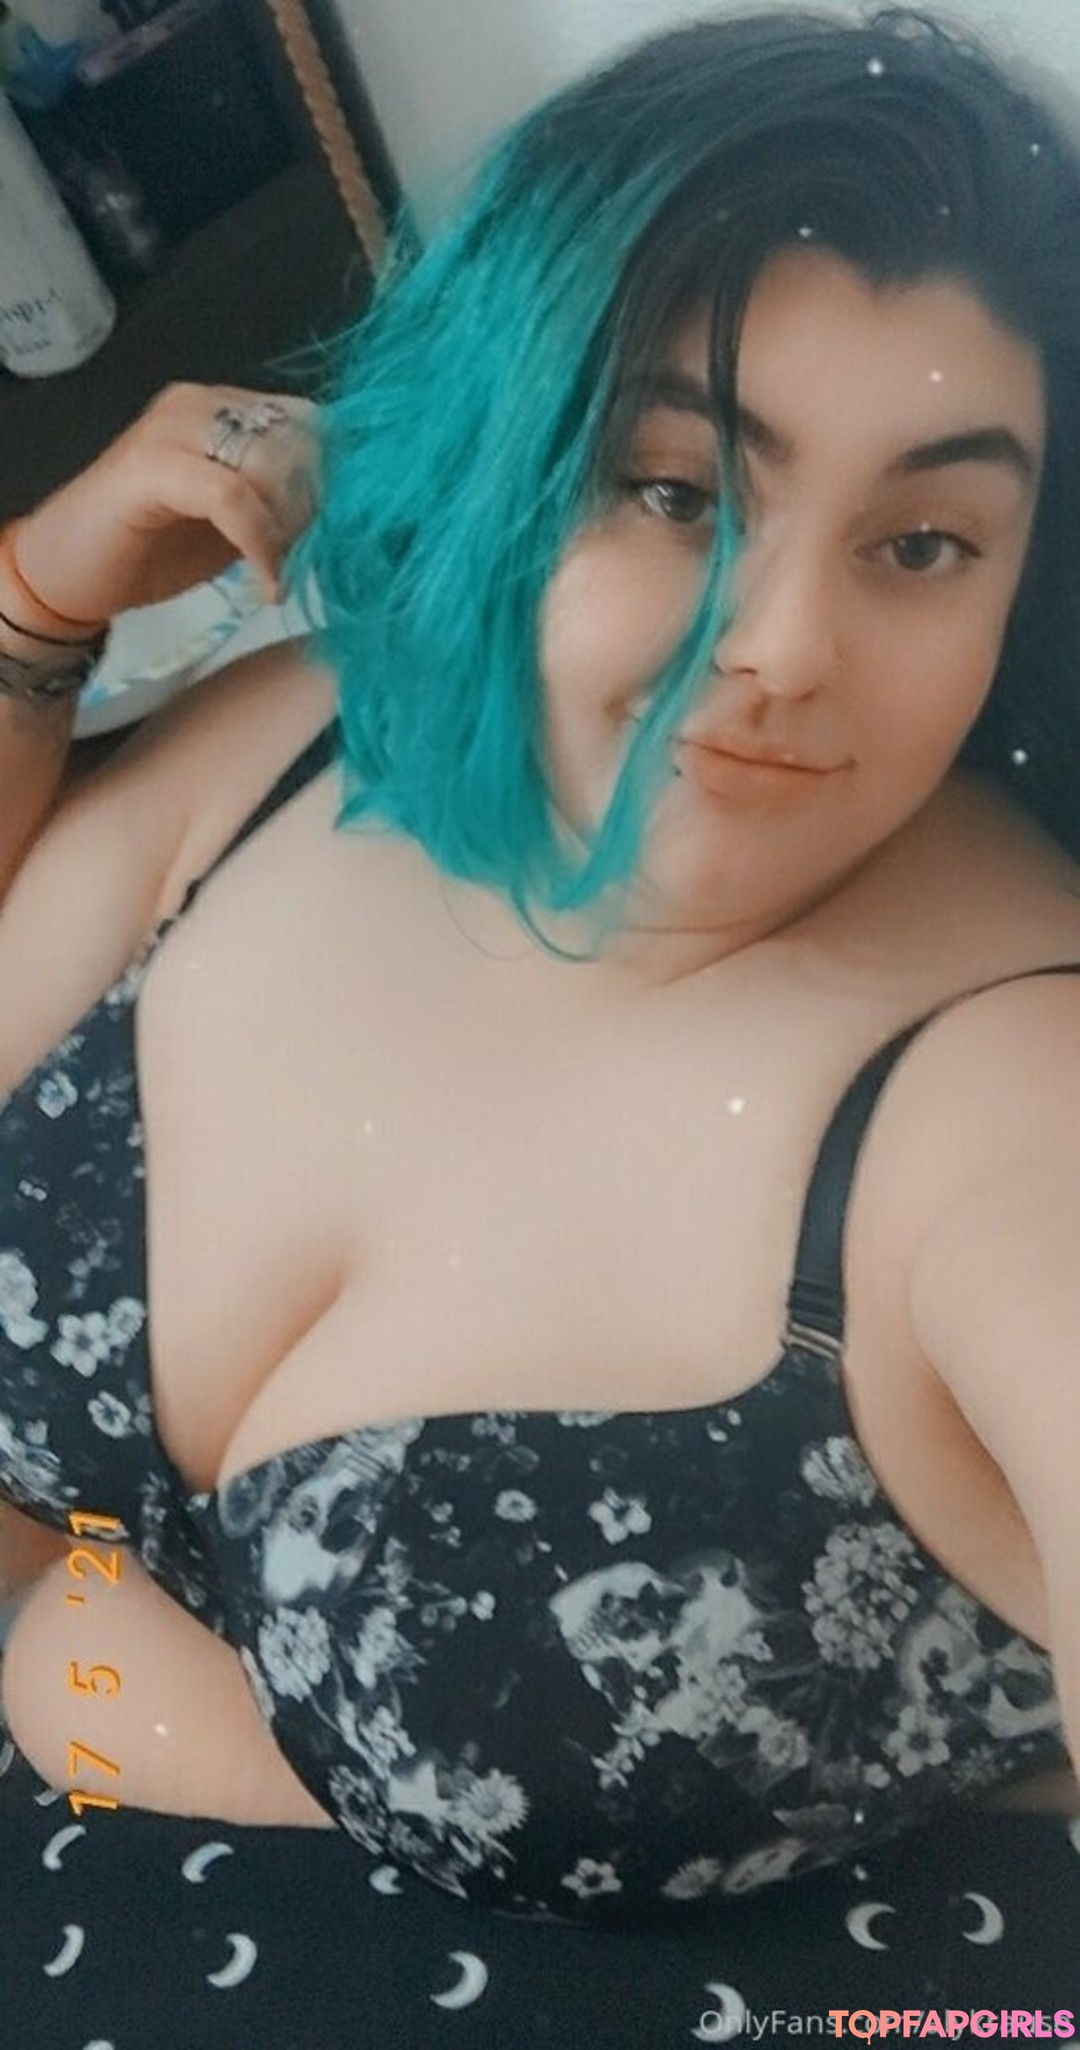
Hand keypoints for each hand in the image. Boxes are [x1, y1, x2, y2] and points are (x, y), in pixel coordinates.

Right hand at [8, 383, 319, 629]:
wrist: (67, 576)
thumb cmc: (152, 552)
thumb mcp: (238, 523)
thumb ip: (283, 503)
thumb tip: (353, 512)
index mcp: (225, 406)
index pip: (309, 421)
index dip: (337, 478)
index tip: (344, 534)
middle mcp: (201, 402)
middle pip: (298, 441)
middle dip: (317, 509)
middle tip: (307, 561)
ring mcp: (172, 428)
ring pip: (270, 466)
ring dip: (291, 530)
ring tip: (281, 572)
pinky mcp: (152, 466)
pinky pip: (233, 498)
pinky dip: (260, 546)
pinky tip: (265, 584)